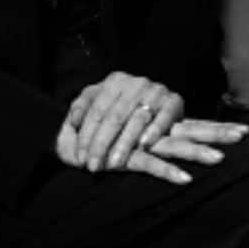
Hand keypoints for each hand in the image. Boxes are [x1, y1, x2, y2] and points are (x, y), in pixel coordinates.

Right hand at [54, 117, 247, 184]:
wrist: (68, 137)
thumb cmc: (99, 132)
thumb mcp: (129, 136)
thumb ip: (151, 133)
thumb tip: (175, 140)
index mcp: (156, 122)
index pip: (192, 123)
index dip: (216, 127)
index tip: (243, 132)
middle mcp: (152, 128)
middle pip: (190, 129)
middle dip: (216, 133)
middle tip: (242, 136)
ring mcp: (139, 140)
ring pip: (173, 144)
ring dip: (196, 152)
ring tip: (218, 159)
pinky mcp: (125, 155)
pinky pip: (148, 164)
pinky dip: (166, 172)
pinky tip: (184, 180)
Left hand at [69, 72, 183, 172]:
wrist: (159, 104)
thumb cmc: (123, 107)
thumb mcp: (100, 100)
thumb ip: (83, 107)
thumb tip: (73, 120)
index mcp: (115, 81)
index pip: (97, 110)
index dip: (86, 135)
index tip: (80, 157)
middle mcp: (136, 83)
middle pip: (114, 117)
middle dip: (102, 144)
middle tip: (94, 166)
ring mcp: (156, 91)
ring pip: (137, 120)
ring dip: (124, 143)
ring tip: (114, 164)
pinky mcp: (174, 101)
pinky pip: (163, 118)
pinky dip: (154, 131)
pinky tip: (143, 146)